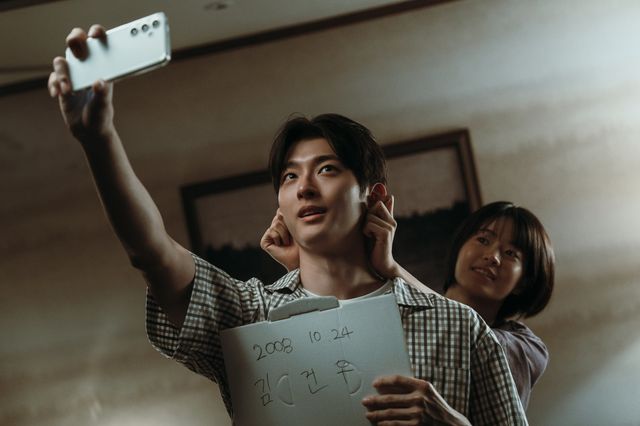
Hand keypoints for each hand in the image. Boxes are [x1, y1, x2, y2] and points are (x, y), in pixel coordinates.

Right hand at [48, 25, 114, 142]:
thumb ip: (103, 94)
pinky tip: (58, 94)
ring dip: (63, 74)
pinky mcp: (61, 84)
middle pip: (76, 43)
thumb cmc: (101, 115)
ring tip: (68, 90)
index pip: (99, 44)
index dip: (96, 34)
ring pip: (61, 62)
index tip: (94, 35)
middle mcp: (86, 67)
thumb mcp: (104, 106)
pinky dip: (54, 84)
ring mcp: (73, 75)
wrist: (89, 131)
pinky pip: (53, 78)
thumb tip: (99, 82)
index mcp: (101, 67)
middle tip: (77, 51)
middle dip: (74, 41)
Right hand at [260, 210, 299, 270]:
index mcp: (283, 223)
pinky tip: (281, 245)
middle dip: (287, 225)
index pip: (281, 210)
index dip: (289, 218)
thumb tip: (279, 210)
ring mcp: (269, 235)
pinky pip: (271, 231)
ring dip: (284, 233)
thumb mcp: (296, 226)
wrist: (299, 258)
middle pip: (279, 215)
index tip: (294, 229)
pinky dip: (278, 238)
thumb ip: (286, 216)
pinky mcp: (264, 241)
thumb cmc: (301, 243)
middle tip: (291, 237)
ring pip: (275, 224)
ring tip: (287, 242)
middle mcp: (274, 228)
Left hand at [362, 375, 471, 425]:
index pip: (398, 380)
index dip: (384, 381)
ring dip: (376, 414)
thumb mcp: (426, 392)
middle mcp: (420, 398)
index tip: (375, 383)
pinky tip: (379, 423)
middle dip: (374, 400)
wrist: (450, 424)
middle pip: (390, 398)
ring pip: (390, 413)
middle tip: (365, 401)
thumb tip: (384, 387)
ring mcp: (418, 413)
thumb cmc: (435, 405)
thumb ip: (409, 388)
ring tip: (369, 414)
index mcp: (422, 386)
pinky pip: (395, 424)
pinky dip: (385, 424)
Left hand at [363, 191, 398, 278]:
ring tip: (369, 235)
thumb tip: (370, 195)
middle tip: (369, 228)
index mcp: (389, 218)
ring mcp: (391, 226)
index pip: (384, 200)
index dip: (378, 194)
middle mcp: (392, 221)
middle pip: (377, 204)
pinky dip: (366, 231)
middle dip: (368, 215)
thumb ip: (372, 212)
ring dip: (365, 226)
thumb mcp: (371, 227)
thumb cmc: (373, 246)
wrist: (381, 263)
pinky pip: (370, 224)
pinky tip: (370, 238)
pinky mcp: (386, 233)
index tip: (374, 189)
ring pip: (370, 215)